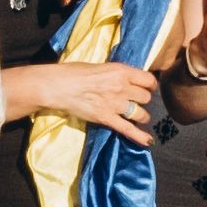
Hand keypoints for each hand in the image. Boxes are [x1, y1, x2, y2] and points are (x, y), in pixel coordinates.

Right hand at [23, 60, 159, 143]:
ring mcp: (115, 104)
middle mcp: (122, 88)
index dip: (150, 85)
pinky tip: (148, 140)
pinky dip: (139, 136)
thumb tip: (125, 80)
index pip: (148, 80)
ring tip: (137, 117)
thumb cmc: (73, 73)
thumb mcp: (101, 67)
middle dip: (142, 100)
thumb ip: (116, 74)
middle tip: (136, 102)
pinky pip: (128, 129)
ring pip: (141, 113)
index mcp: (121, 71)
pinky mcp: (106, 118)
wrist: (57, 86)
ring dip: (141, 116)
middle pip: (146, 98)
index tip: (147, 88)